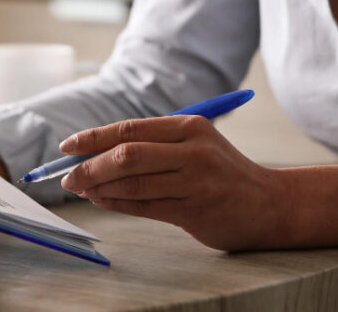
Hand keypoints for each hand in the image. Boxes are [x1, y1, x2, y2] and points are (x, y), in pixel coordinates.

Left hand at [57, 116, 337, 250]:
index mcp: (189, 126)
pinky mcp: (196, 210)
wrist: (271, 204)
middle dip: (89, 165)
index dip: (92, 137)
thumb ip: (152, 144)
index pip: (129, 128)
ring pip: (132, 183)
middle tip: (66, 176)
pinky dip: (116, 204)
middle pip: (127, 154)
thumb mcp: (193, 144)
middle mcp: (193, 151)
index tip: (67, 146)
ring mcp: (196, 181)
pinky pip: (144, 206)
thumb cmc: (222, 171)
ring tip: (80, 189)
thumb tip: (95, 151)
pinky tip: (101, 201)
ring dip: (99, 187)